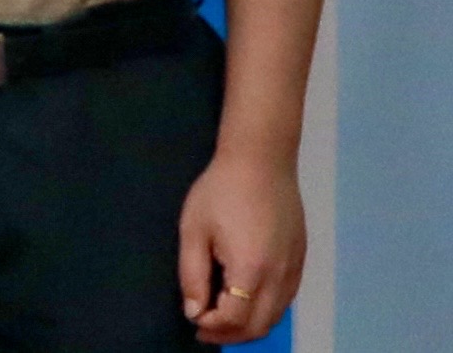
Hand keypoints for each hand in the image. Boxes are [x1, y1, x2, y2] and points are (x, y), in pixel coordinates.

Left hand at [179, 147, 303, 343]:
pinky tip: (246, 301)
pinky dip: (266, 310)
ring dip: (250, 325)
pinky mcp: (302, 259)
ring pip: (276, 315)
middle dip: (230, 334)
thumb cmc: (221, 191)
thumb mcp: (194, 232)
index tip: (193, 320)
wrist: (262, 161)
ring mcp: (295, 268)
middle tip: (205, 329)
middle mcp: (280, 275)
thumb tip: (195, 312)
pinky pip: (286, 298)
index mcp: (251, 268)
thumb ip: (193, 276)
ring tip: (222, 320)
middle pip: (259, 324)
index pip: (235, 318)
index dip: (212, 326)